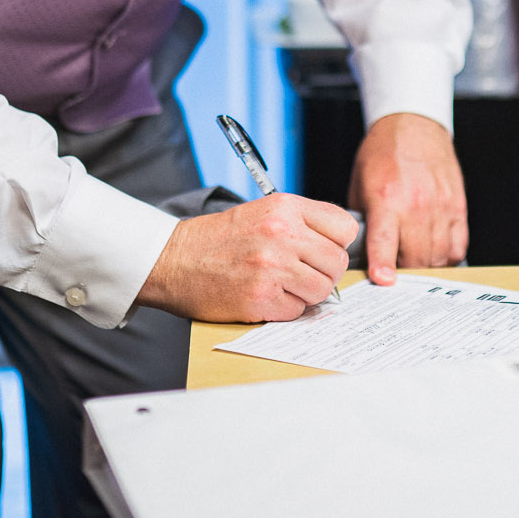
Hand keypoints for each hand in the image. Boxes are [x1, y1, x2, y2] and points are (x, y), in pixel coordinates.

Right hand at [135, 194, 356, 322]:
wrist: (173, 260)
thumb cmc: (218, 239)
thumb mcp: (263, 212)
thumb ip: (302, 223)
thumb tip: (337, 248)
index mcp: (286, 207)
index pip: (345, 227)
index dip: (336, 244)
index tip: (319, 251)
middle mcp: (282, 233)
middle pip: (337, 262)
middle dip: (323, 273)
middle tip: (299, 274)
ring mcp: (272, 265)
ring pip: (322, 289)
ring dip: (306, 294)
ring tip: (280, 285)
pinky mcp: (261, 297)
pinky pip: (297, 310)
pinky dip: (284, 309)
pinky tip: (264, 296)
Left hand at [349, 112, 466, 285]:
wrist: (413, 125)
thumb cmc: (382, 154)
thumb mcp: (359, 185)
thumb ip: (362, 221)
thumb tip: (359, 255)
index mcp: (386, 198)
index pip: (385, 241)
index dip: (384, 265)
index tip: (384, 281)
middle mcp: (416, 204)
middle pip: (416, 258)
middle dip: (404, 273)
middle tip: (395, 273)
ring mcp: (441, 206)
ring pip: (439, 256)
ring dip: (426, 267)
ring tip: (414, 262)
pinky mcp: (457, 206)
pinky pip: (457, 246)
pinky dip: (447, 256)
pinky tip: (434, 252)